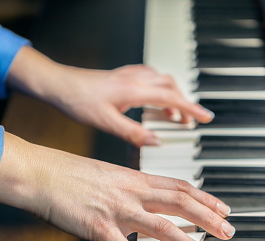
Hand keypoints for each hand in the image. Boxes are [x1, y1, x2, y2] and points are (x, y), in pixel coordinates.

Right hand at [0, 133, 234, 240]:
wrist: (39, 171)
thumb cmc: (68, 172)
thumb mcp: (106, 172)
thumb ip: (128, 184)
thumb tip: (143, 194)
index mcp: (134, 177)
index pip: (179, 185)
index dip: (204, 197)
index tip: (222, 207)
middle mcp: (131, 191)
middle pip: (180, 202)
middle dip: (209, 218)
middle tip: (228, 231)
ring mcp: (117, 209)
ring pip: (162, 226)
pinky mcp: (99, 227)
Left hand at [6, 46, 213, 146]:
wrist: (58, 84)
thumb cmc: (77, 101)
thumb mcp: (107, 123)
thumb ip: (134, 133)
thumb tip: (156, 141)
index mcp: (135, 91)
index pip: (172, 99)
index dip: (191, 109)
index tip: (206, 117)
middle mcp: (135, 79)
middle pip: (171, 87)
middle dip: (185, 103)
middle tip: (191, 120)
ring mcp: (129, 75)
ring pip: (162, 81)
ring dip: (173, 95)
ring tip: (175, 114)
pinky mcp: (121, 75)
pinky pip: (150, 77)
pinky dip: (159, 88)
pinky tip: (154, 98)